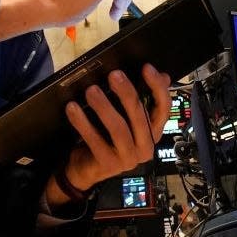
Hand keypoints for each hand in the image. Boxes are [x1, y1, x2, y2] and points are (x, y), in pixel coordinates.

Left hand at [46, 64, 170, 206]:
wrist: (87, 169)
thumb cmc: (108, 138)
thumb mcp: (125, 117)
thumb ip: (140, 98)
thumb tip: (162, 75)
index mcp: (153, 133)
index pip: (163, 108)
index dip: (157, 87)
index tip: (146, 68)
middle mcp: (145, 147)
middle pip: (139, 116)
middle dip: (126, 93)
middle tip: (114, 75)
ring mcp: (127, 158)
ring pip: (118, 128)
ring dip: (103, 107)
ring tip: (91, 91)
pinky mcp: (108, 164)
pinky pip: (95, 140)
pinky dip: (82, 122)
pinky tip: (73, 108)